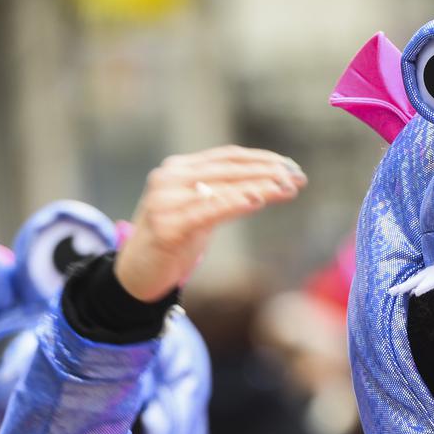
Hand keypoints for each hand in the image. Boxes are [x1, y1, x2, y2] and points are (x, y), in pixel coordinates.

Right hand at [115, 146, 306, 301]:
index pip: (228, 157)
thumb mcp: (200, 211)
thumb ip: (223, 194)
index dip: (262, 159)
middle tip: (299, 177)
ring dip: (260, 186)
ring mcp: (165, 201)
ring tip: (288, 187)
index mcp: (178, 169)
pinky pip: (207, 211)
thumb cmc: (173, 242)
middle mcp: (169, 178)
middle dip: (268, 171)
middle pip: (228, 169)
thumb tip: (267, 184)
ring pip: (222, 187)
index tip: (291, 167)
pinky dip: (234, 202)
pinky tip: (258, 199)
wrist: (134, 275)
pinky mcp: (167, 226)